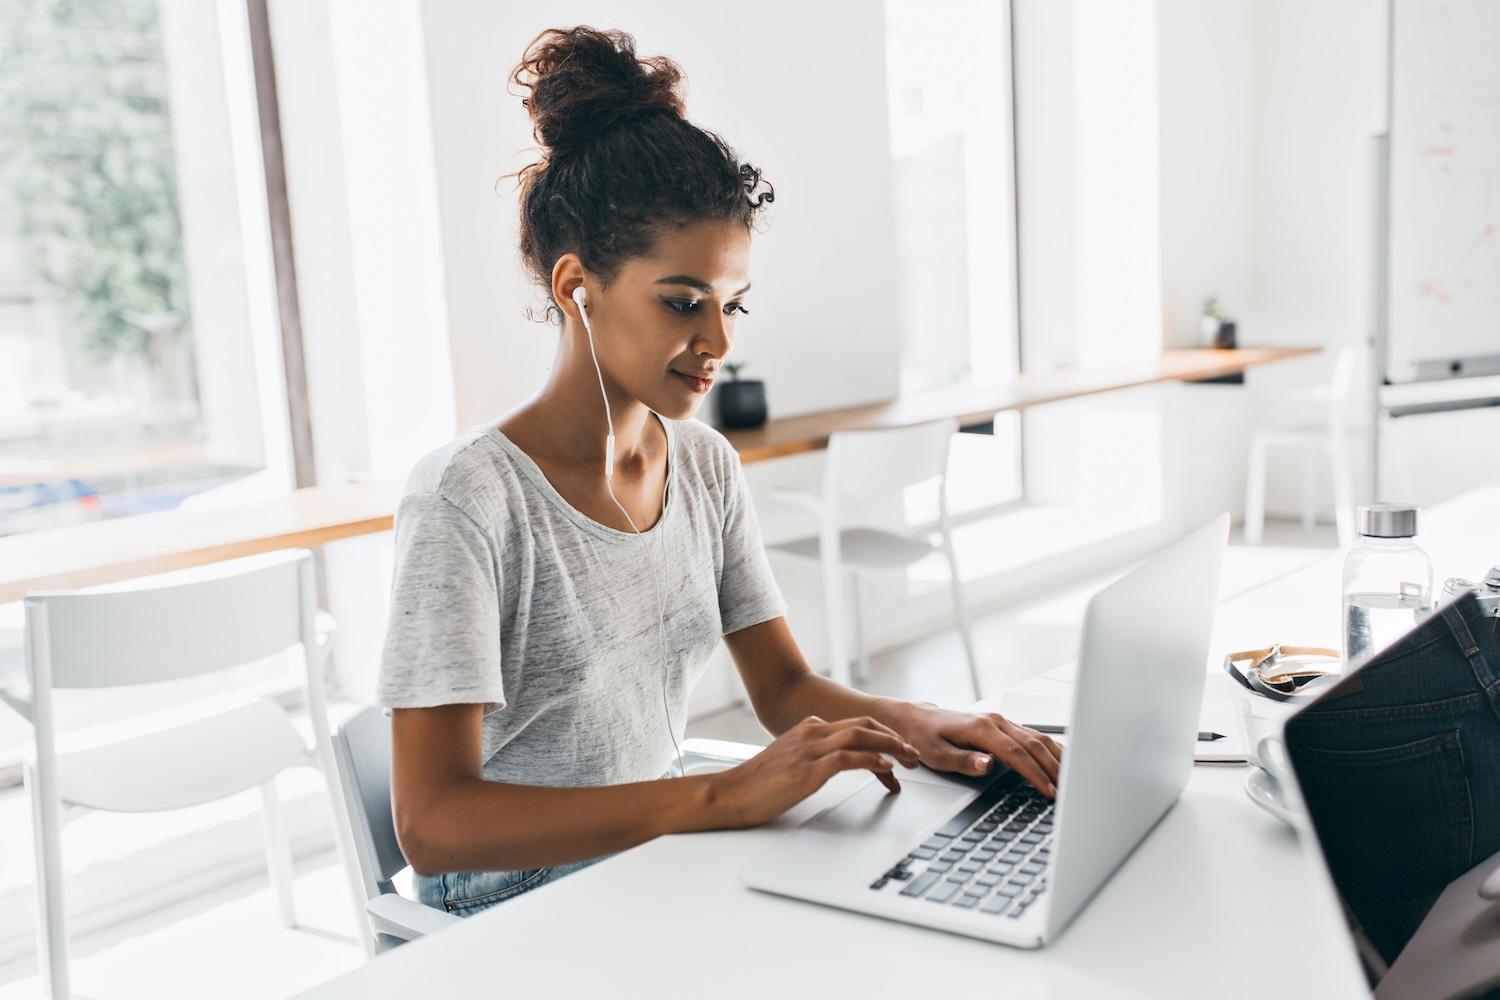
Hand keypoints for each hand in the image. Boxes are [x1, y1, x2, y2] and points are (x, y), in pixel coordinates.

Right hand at [706, 716, 921, 828]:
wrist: (729, 794)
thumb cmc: (756, 784)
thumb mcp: (789, 761)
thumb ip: (811, 755)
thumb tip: (835, 762)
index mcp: (807, 728)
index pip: (855, 724)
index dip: (882, 734)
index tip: (899, 748)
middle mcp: (811, 732)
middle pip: (864, 724)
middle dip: (894, 737)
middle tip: (913, 753)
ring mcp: (809, 749)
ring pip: (860, 736)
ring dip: (890, 746)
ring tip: (909, 759)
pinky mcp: (808, 769)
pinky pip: (848, 758)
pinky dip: (872, 760)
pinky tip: (886, 768)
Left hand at [897, 704, 1063, 797]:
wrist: (915, 718)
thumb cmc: (924, 737)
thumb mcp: (936, 755)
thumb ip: (964, 761)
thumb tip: (989, 765)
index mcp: (981, 728)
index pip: (1017, 753)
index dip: (1036, 773)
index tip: (1049, 791)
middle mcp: (996, 721)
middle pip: (1034, 744)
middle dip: (1053, 769)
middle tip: (1069, 792)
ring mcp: (1001, 721)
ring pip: (1038, 737)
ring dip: (1057, 758)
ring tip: (1073, 780)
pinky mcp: (1003, 725)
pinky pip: (1033, 735)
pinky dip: (1050, 749)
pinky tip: (1061, 760)